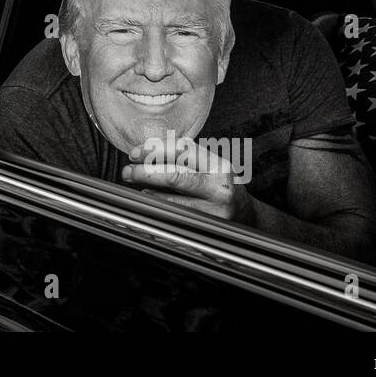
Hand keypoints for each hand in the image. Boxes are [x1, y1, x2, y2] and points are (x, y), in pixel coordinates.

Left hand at [121, 137, 255, 223]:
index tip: (135, 152)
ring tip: (136, 183)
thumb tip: (148, 149)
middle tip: (127, 170)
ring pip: (171, 199)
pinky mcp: (207, 227)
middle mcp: (219, 188)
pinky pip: (175, 214)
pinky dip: (158, 204)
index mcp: (220, 166)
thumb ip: (186, 156)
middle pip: (174, 177)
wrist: (247, 216)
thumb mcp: (212, 165)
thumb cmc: (222, 185)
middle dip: (145, 172)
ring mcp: (214, 211)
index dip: (154, 150)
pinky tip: (150, 198)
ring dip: (147, 190)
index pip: (183, 152)